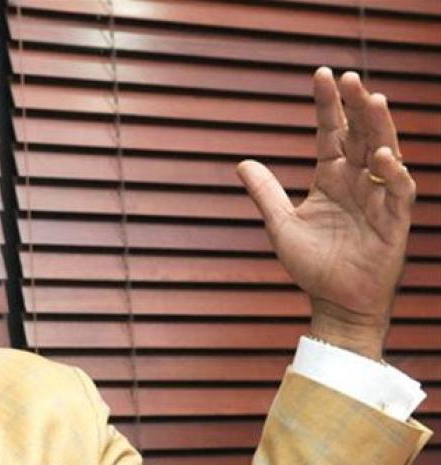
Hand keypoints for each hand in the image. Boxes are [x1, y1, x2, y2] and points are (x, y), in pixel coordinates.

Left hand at [237, 67, 415, 359]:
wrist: (334, 303)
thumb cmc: (312, 264)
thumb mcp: (280, 224)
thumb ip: (265, 192)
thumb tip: (241, 161)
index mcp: (331, 177)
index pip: (331, 132)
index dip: (327, 104)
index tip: (321, 74)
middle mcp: (357, 181)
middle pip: (360, 134)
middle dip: (356, 106)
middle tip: (349, 77)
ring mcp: (378, 198)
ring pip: (384, 154)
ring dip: (379, 127)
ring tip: (372, 100)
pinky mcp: (394, 222)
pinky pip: (398, 192)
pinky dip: (392, 173)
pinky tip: (381, 156)